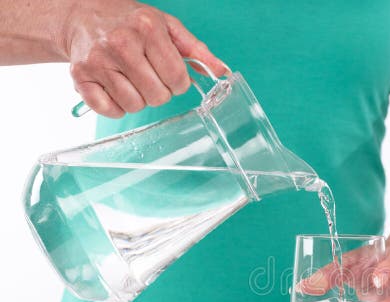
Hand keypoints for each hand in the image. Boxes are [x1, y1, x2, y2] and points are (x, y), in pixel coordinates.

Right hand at [63, 0, 228, 117]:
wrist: (83, 16)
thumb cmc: (131, 24)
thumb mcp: (167, 27)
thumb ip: (196, 50)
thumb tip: (221, 71)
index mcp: (147, 29)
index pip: (177, 78)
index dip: (178, 83)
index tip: (170, 75)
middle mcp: (120, 43)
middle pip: (157, 95)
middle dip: (159, 92)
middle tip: (149, 76)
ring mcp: (98, 61)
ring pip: (134, 106)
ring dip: (138, 100)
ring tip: (132, 81)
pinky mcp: (80, 76)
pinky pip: (109, 110)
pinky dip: (116, 107)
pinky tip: (115, 88)